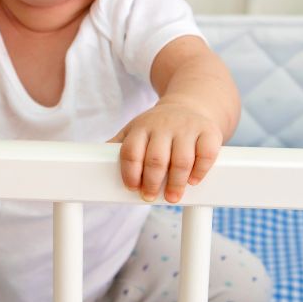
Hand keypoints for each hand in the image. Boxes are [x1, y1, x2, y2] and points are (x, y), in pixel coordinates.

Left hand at [109, 99, 223, 202]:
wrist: (189, 105)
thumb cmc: (157, 127)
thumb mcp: (135, 130)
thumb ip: (118, 146)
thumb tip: (93, 164)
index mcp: (142, 127)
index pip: (131, 151)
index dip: (130, 173)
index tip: (132, 188)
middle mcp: (164, 126)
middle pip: (156, 158)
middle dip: (151, 182)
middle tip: (149, 197)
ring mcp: (187, 128)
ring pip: (182, 159)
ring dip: (176, 183)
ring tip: (171, 197)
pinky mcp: (209, 132)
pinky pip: (206, 154)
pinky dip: (200, 170)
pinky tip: (193, 181)